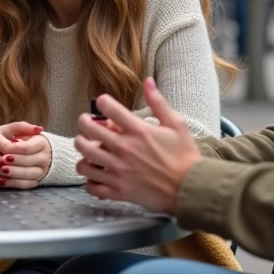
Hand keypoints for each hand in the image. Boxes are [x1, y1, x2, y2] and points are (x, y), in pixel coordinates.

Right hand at [0, 121, 48, 188]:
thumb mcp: (8, 130)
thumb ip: (23, 128)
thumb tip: (39, 129)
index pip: (5, 147)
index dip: (18, 154)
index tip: (28, 157)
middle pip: (0, 161)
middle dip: (16, 167)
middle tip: (28, 169)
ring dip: (11, 177)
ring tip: (23, 176)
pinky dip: (3, 183)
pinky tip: (12, 181)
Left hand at [73, 78, 200, 213]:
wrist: (191, 189)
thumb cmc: (185, 156)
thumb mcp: (176, 124)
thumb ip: (158, 102)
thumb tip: (148, 81)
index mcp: (138, 131)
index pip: (108, 108)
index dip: (102, 102)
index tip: (103, 104)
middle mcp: (124, 150)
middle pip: (88, 131)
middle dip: (84, 123)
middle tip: (87, 124)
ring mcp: (119, 172)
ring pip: (84, 159)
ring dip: (83, 151)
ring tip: (88, 149)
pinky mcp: (119, 191)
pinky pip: (92, 186)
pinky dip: (90, 180)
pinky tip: (96, 174)